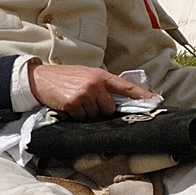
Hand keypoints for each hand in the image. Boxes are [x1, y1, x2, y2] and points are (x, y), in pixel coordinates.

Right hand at [28, 63, 155, 118]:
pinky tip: (69, 106)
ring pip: (97, 115)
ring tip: (76, 102)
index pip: (125, 86)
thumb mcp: (85, 75)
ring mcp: (85, 93)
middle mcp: (95, 83)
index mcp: (100, 75)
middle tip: (86, 102)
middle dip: (100, 109)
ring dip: (87, 113)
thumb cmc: (64, 78)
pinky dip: (76, 116)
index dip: (142, 95)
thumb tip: (115, 101)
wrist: (40, 79)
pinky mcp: (75, 103)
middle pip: (110, 108)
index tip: (155, 101)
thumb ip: (101, 85)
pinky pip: (83, 118)